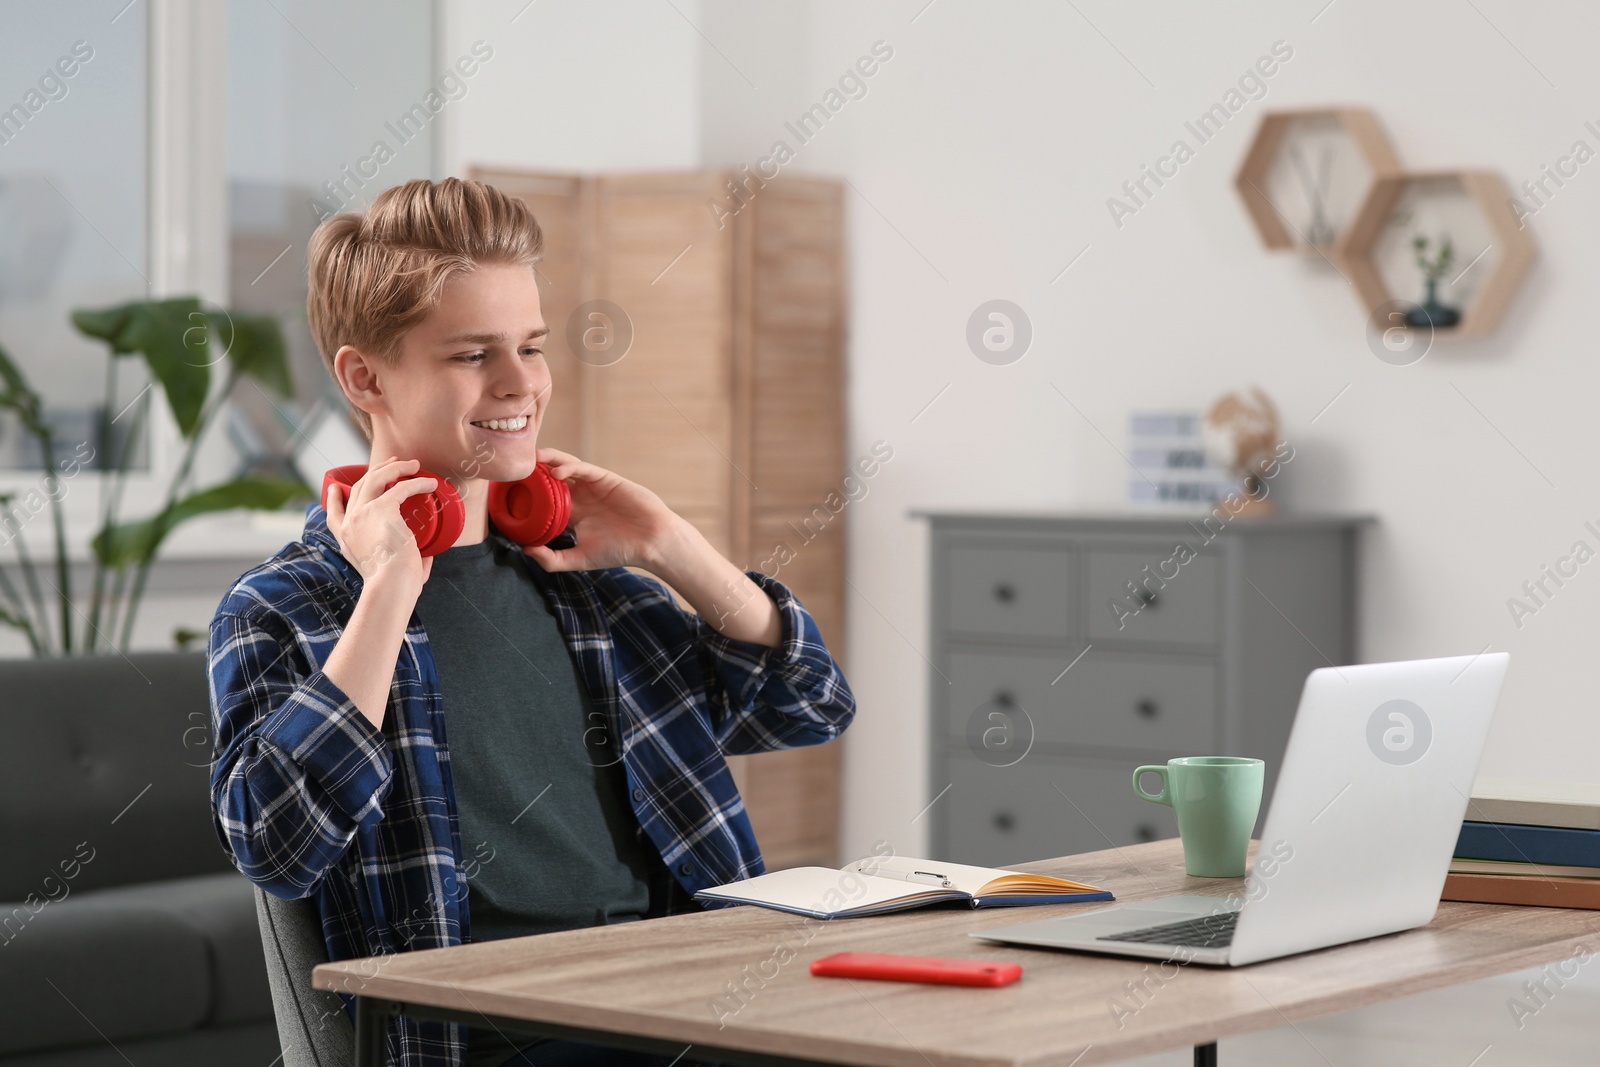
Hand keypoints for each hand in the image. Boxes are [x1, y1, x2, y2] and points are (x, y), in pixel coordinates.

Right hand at [324, 456, 436, 595]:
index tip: (336, 488)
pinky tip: (430, 483)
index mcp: (345, 540)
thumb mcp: (391, 571)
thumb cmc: (395, 587)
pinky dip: (417, 482)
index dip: (334, 498)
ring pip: (375, 478)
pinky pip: (401, 487)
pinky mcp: (382, 509)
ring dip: (394, 468)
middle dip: (376, 471)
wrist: (391, 586)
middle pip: (359, 487)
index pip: (333, 513)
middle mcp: (349, 524)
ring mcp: (363, 514)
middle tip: (393, 464)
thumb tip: (426, 557)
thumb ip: (403, 562)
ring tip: (413, 464)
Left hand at [521, 447, 685, 572]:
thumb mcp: (580, 559)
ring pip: (565, 467)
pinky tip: (556, 472)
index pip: (545, 501)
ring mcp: (592, 486)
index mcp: (573, 514)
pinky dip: (569, 467)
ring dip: (548, 462)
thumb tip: (525, 551)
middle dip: (534, 473)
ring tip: (532, 460)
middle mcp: (580, 497)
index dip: (527, 495)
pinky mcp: (605, 478)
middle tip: (514, 469)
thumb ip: (553, 559)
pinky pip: (584, 468)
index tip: (506, 493)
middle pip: (551, 479)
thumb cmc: (620, 552)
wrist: (651, 542)